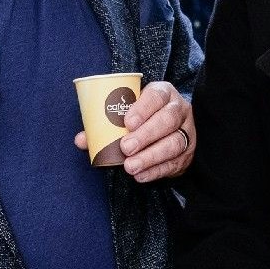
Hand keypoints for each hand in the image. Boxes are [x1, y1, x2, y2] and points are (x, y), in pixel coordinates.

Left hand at [72, 80, 194, 180]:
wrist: (168, 128)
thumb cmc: (142, 117)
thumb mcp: (127, 112)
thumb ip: (105, 124)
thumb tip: (81, 140)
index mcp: (163, 93)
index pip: (156, 96)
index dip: (143, 108)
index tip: (127, 122)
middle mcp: (179, 110)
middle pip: (167, 120)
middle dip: (146, 135)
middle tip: (125, 148)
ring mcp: (187, 132)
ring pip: (174, 143)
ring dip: (151, 156)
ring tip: (131, 166)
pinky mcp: (188, 153)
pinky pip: (174, 163)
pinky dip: (156, 171)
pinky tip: (141, 175)